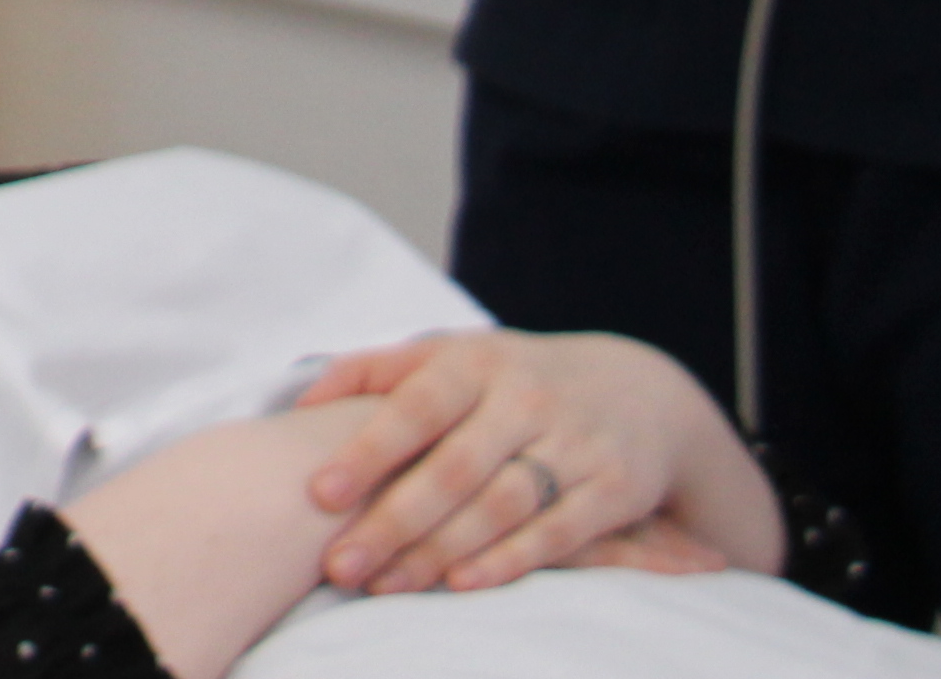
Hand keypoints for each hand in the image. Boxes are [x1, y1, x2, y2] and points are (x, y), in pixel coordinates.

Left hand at [298, 328, 721, 594]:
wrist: (640, 390)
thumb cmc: (514, 379)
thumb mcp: (454, 355)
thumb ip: (376, 371)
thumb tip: (300, 403)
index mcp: (476, 361)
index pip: (415, 406)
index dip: (367, 450)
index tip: (320, 493)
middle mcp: (525, 398)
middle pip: (453, 469)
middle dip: (392, 522)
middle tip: (340, 567)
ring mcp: (573, 443)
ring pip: (499, 505)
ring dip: (439, 551)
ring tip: (385, 585)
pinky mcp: (614, 487)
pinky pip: (555, 532)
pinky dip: (508, 561)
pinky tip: (459, 585)